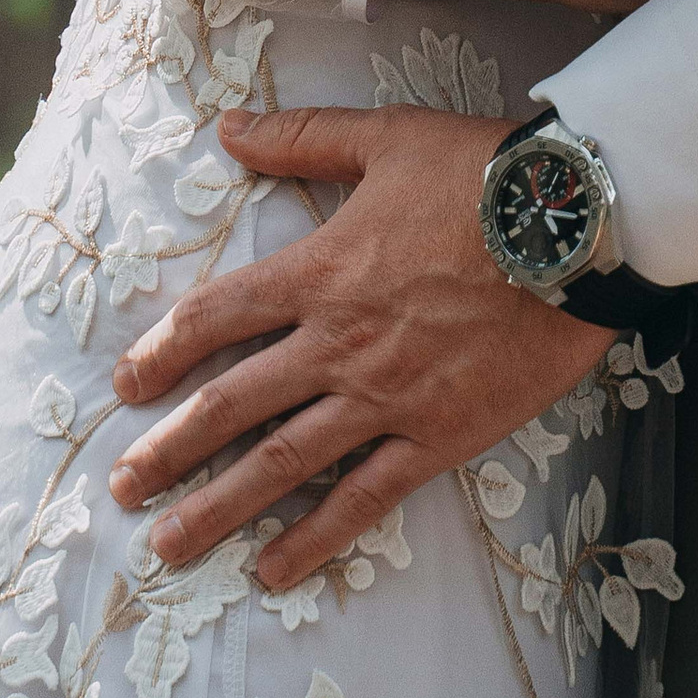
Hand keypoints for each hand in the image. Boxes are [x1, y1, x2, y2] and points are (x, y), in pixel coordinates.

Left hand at [109, 103, 608, 586]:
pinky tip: (277, 569)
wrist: (575, 228)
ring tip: (170, 545)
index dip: (163, 350)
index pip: (217, 318)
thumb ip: (301, 136)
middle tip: (122, 487)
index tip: (127, 383)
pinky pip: (365, 498)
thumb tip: (229, 128)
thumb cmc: (483, 175)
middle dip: (170, 450)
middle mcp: (338, 343)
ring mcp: (385, 397)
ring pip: (285, 462)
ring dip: (220, 506)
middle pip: (232, 403)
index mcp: (320, 271)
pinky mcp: (436, 436)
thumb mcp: (386, 137)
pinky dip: (317, 537)